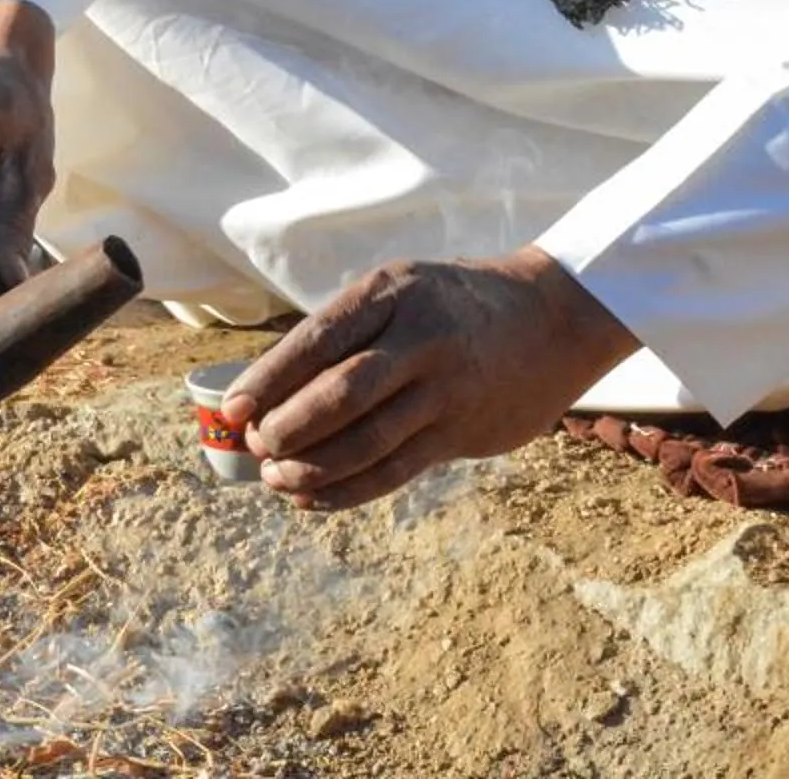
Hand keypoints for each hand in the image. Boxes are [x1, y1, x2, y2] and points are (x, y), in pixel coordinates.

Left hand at [220, 248, 634, 510]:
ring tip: (277, 479)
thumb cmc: (453, 303)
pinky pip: (398, 470)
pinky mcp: (464, 432)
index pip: (318, 339)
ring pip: (370, 440)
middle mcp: (421, 338)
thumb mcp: (402, 290)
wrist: (554, 318)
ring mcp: (447, 389)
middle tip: (258, 446)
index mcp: (394, 293)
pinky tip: (314, 498)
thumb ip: (348, 333)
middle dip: (290, 427)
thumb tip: (273, 391)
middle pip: (343, 393)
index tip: (234, 409)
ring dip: (315, 467)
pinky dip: (350, 490)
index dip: (270, 379)